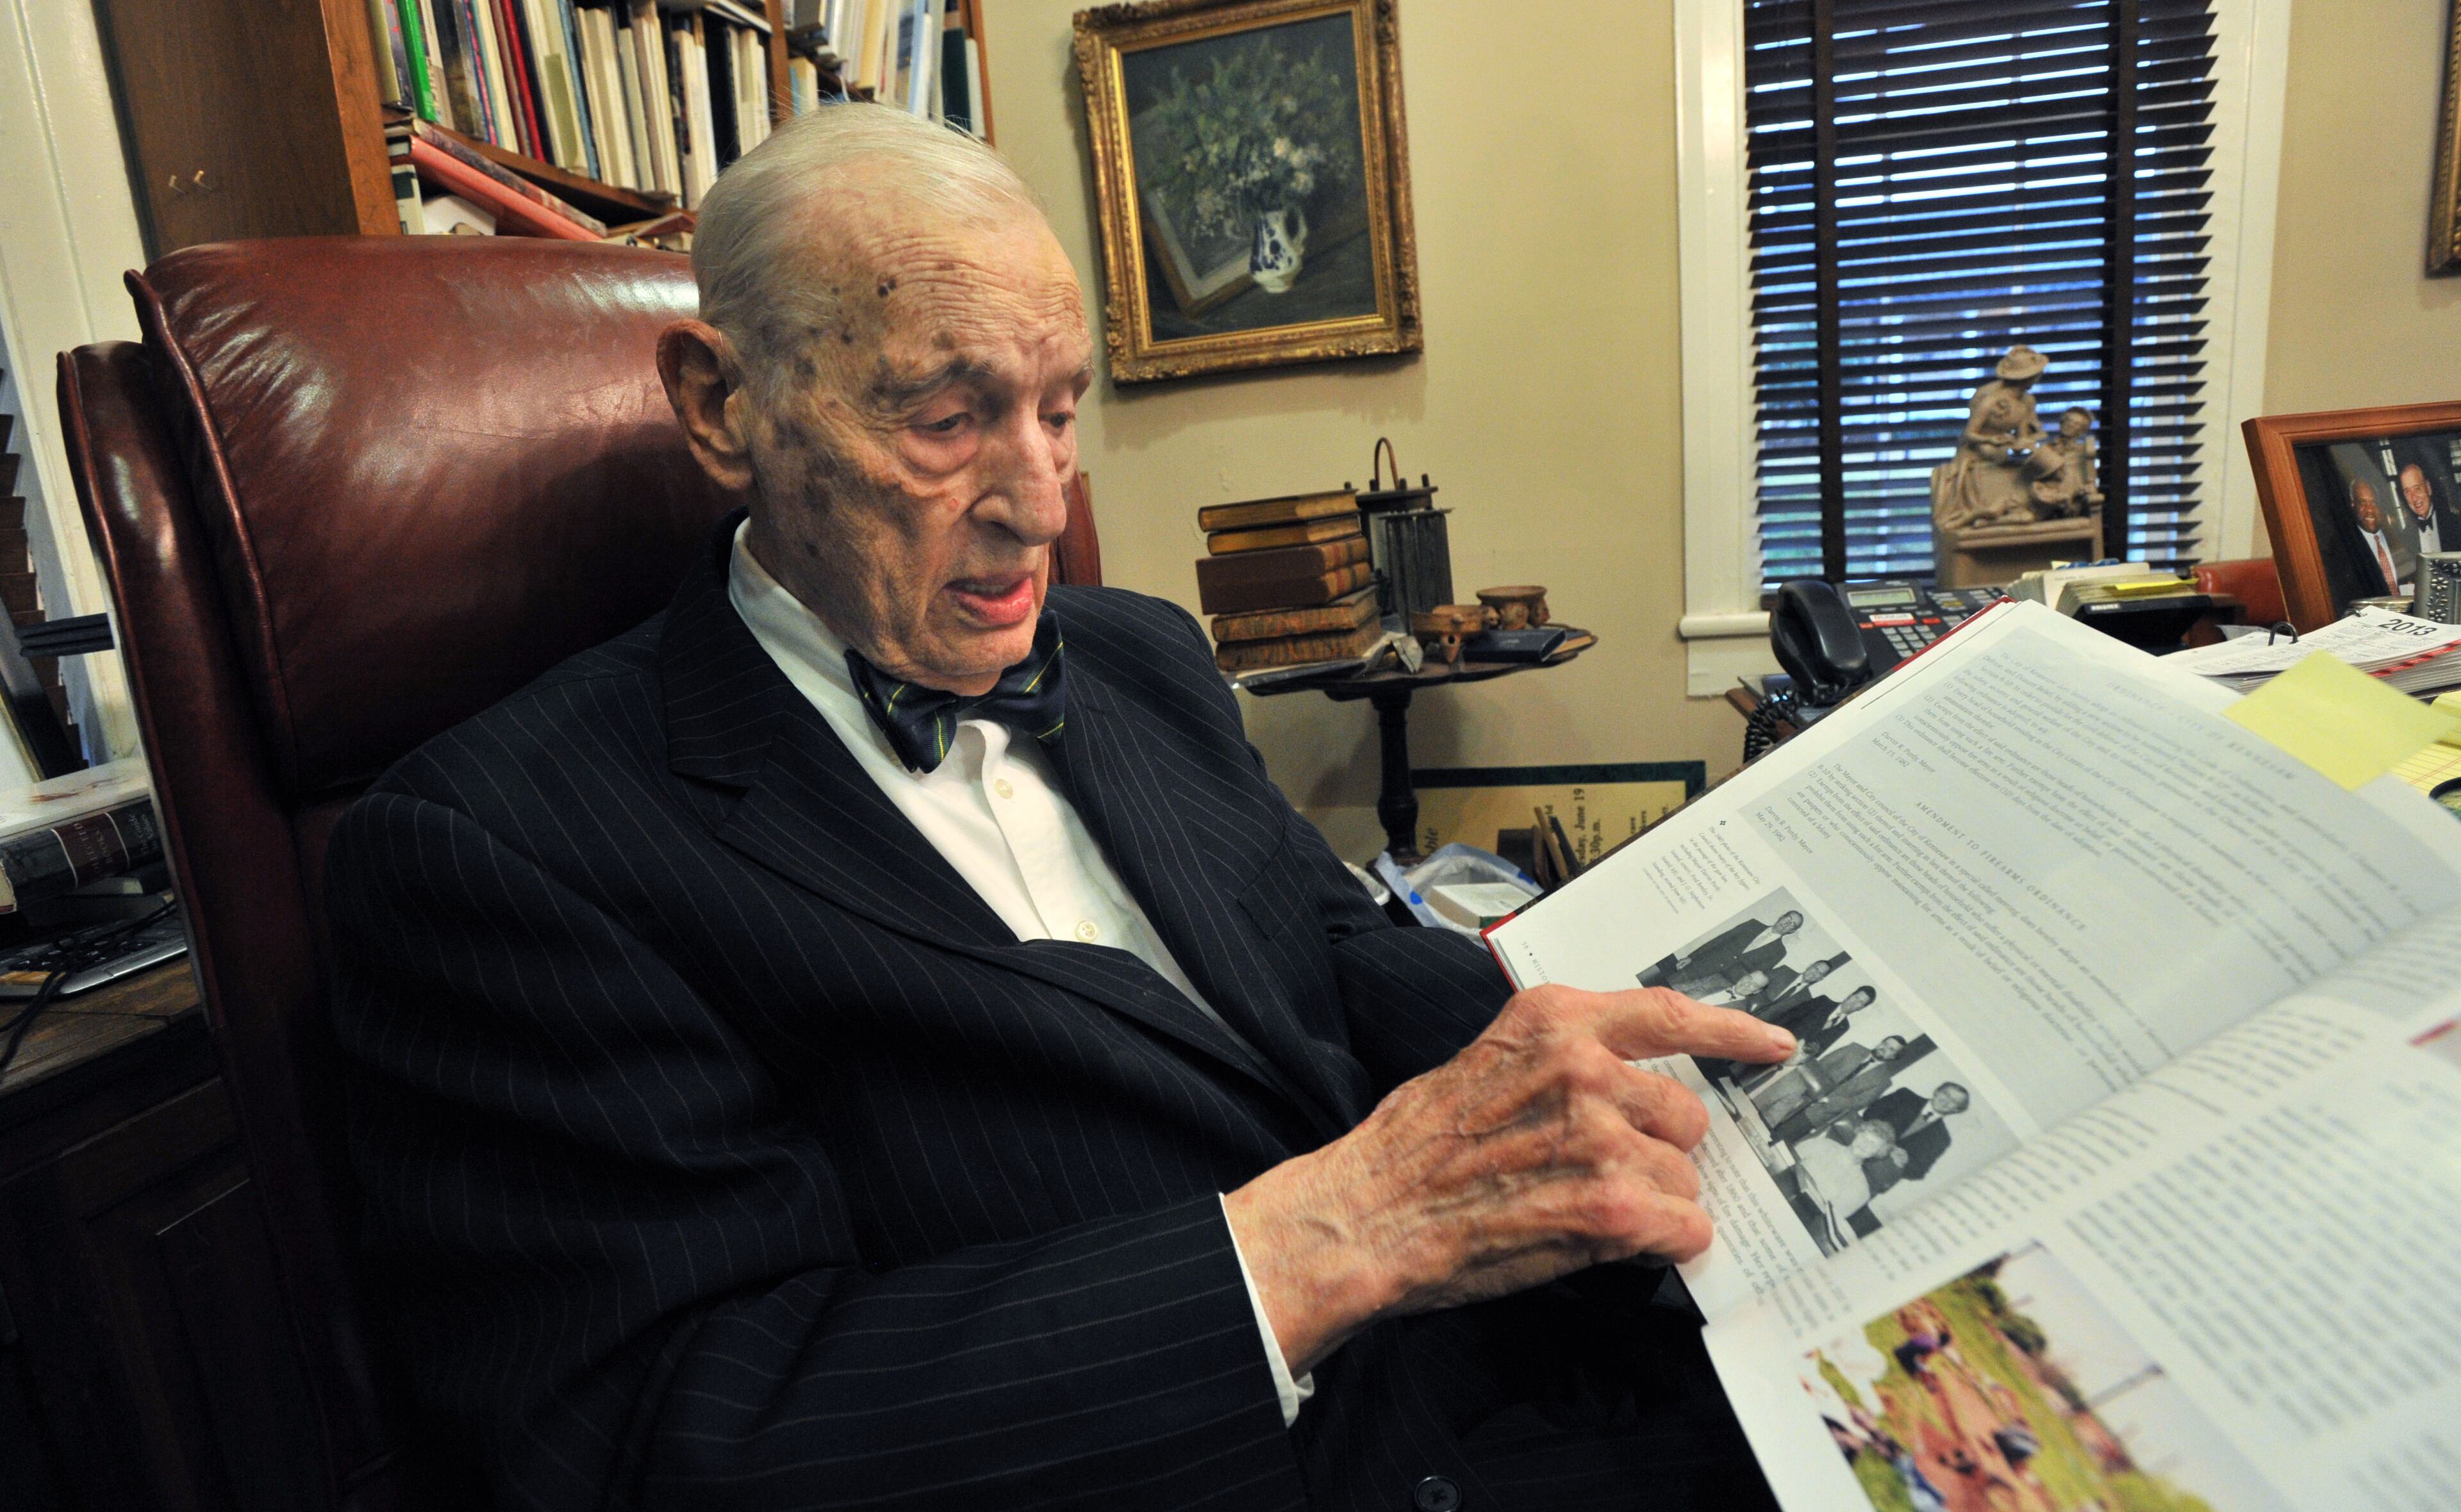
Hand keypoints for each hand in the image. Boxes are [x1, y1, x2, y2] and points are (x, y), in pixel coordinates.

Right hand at [1223, 985, 1795, 1374]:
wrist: (1370, 1212)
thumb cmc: (1419, 1146)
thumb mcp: (1489, 1062)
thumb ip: (1563, 1060)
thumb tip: (1638, 1087)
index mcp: (1554, 1020)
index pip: (1669, 1014)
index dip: (1732, 1033)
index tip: (1773, 1045)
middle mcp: (1584, 1066)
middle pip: (1687, 1114)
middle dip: (1659, 1151)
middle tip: (1602, 1174)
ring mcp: (1598, 1135)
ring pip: (1685, 1178)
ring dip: (1654, 1203)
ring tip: (1588, 1211)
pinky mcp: (1606, 1205)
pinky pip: (1684, 1229)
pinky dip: (1661, 1247)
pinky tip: (1612, 1246)